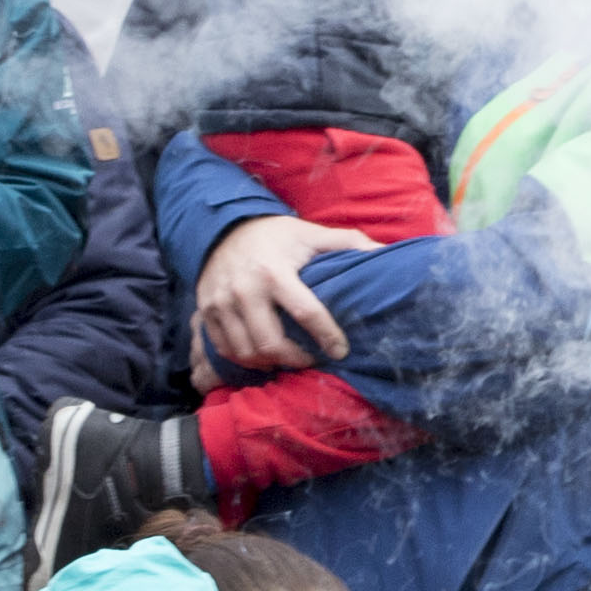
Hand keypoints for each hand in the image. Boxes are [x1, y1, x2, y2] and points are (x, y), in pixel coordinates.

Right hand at [191, 211, 371, 381]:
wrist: (224, 227)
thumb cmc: (277, 236)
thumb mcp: (312, 234)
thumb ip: (349, 242)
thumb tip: (385, 252)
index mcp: (274, 272)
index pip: (306, 313)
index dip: (327, 336)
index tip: (341, 351)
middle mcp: (244, 290)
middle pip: (270, 344)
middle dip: (296, 359)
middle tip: (312, 359)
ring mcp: (220, 303)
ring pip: (245, 352)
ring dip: (270, 363)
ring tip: (289, 358)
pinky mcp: (205, 310)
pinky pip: (223, 347)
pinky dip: (244, 358)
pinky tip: (263, 356)